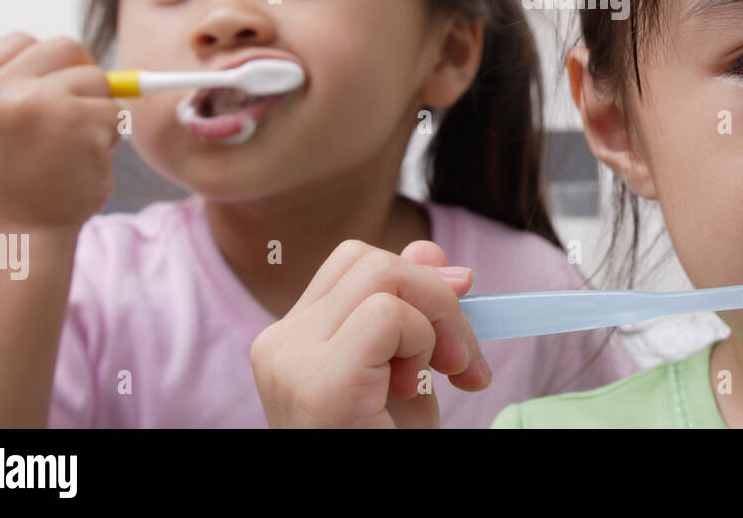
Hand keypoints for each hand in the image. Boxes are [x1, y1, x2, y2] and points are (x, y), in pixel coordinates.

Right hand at [0, 32, 119, 231]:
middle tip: (76, 115)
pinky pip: (116, 111)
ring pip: (99, 79)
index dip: (49, 64)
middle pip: (67, 48)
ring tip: (75, 145)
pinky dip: (111, 135)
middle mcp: (2, 91)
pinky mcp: (80, 121)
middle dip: (83, 77)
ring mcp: (41, 103)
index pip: (21, 41)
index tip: (52, 94)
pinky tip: (86, 160)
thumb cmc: (15, 178)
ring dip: (99, 110)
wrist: (20, 230)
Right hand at [250, 239, 491, 427]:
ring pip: (382, 275)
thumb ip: (412, 310)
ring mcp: (291, 360)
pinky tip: (422, 385)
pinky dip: (424, 340)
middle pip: (369, 260)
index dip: (415, 278)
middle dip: (436, 295)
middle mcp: (279, 344)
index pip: (353, 264)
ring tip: (446, 373)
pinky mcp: (319, 381)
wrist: (366, 513)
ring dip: (437, 319)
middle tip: (463, 358)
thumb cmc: (382, 448)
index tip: (455, 322)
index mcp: (291, 340)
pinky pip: (389, 315)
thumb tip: (431, 250)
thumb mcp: (406, 374)